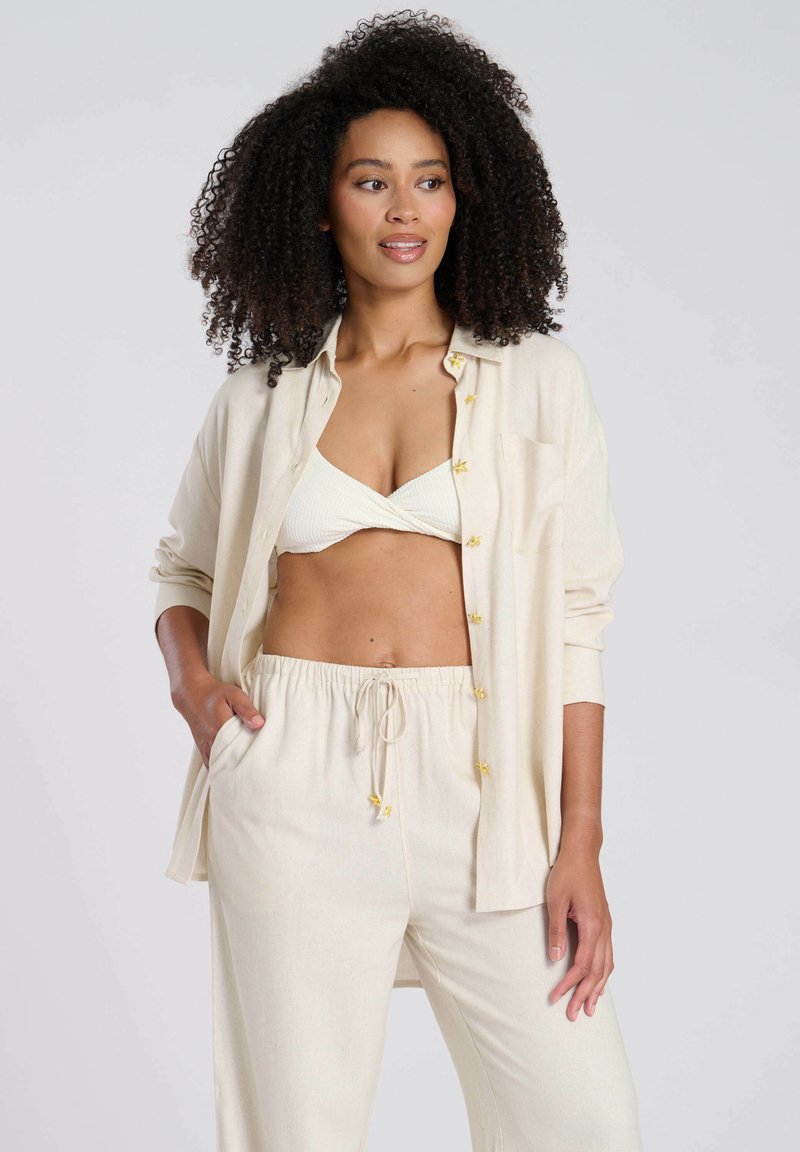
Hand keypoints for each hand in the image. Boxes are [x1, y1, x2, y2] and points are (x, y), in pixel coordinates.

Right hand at [172, 669, 264, 767]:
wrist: (192, 695)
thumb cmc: (215, 694)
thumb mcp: (234, 695)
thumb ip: (246, 709)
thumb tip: (259, 723)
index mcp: (221, 728)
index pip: (240, 750)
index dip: (252, 757)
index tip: (264, 759)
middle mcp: (212, 741)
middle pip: (232, 762)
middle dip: (244, 767)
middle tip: (259, 769)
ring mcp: (206, 748)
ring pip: (221, 767)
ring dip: (233, 770)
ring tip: (248, 772)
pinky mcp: (203, 750)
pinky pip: (213, 766)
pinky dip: (223, 769)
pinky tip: (234, 770)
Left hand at [545, 847, 612, 1020]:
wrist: (582, 852)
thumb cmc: (567, 873)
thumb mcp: (555, 900)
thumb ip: (555, 930)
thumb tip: (555, 958)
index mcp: (592, 925)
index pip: (582, 965)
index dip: (569, 984)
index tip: (556, 998)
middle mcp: (604, 929)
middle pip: (597, 971)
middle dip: (585, 994)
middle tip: (573, 1015)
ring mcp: (607, 926)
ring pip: (607, 965)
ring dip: (598, 988)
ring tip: (589, 1008)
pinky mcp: (604, 922)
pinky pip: (608, 954)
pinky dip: (604, 972)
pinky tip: (600, 981)